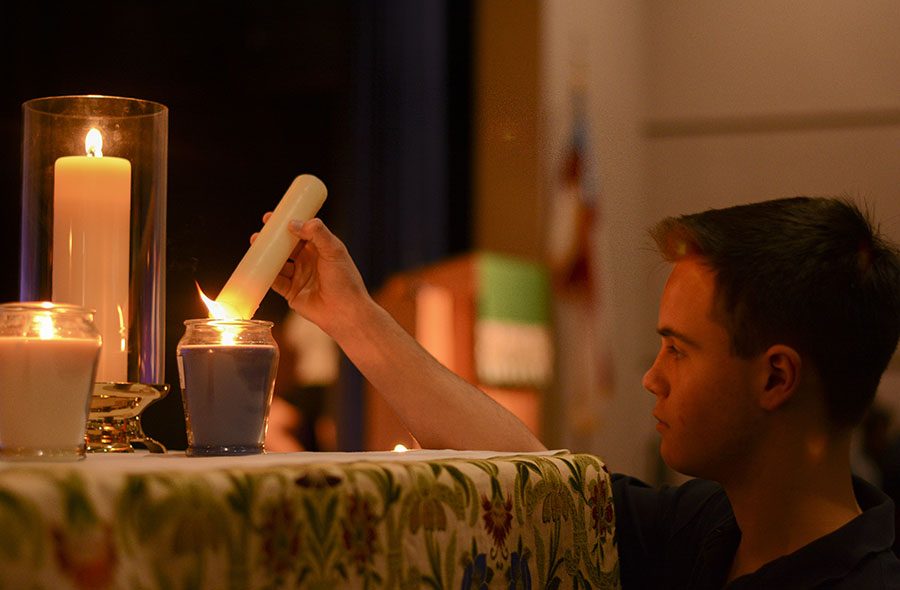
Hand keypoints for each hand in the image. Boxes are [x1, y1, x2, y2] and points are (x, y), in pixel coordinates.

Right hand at [252, 216, 369, 336]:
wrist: (345, 312)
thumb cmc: (345, 281)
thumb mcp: (334, 251)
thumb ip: (317, 234)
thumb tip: (294, 223)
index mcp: (320, 249)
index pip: (300, 232)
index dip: (287, 225)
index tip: (273, 218)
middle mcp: (308, 262)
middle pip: (286, 247)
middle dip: (272, 240)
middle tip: (260, 232)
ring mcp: (299, 277)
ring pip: (278, 263)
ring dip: (266, 255)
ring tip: (255, 245)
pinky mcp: (292, 293)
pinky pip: (275, 282)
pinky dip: (265, 275)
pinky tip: (257, 267)